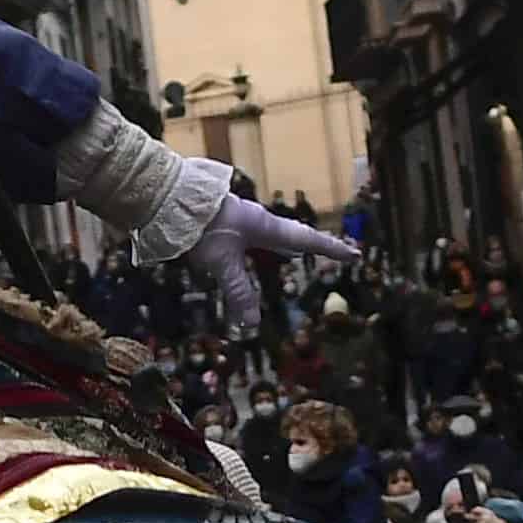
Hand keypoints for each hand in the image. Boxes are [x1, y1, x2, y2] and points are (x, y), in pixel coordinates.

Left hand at [182, 196, 355, 312]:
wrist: (168, 198)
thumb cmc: (199, 227)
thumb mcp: (221, 263)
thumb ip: (238, 292)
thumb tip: (252, 324)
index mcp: (265, 226)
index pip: (305, 240)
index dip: (330, 249)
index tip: (354, 254)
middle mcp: (257, 220)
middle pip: (291, 235)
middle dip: (309, 246)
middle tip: (330, 252)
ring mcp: (239, 219)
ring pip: (269, 235)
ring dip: (283, 245)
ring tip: (294, 253)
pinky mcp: (222, 221)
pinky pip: (249, 237)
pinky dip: (259, 246)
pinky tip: (252, 251)